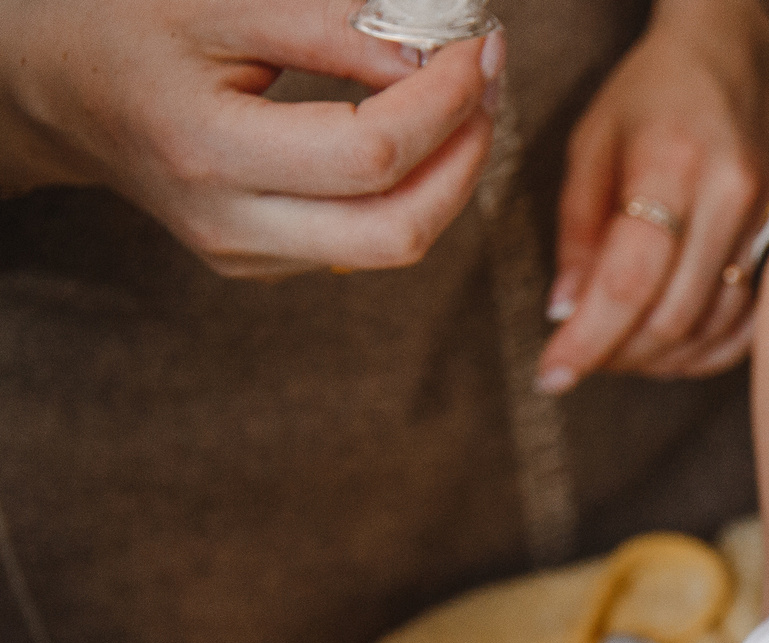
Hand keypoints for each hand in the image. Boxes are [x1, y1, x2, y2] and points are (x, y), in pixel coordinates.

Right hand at [0, 0, 496, 276]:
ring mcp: (247, 255)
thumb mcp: (219, 4)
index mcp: (208, 150)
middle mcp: (229, 224)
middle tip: (484, 84)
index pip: (369, 156)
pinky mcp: (262, 263)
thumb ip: (326, 28)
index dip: (442, 103)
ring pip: (391, 245)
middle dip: (465, 157)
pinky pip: (364, 243)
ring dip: (449, 177)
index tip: (475, 47)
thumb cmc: (129, 30)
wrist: (57, 88)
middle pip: (397, 230)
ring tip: (460, 103)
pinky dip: (411, 191)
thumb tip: (427, 55)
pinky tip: (414, 134)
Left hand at [536, 0, 768, 391]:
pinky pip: (743, 320)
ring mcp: (761, 224)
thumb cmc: (655, 89)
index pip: (629, 279)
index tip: (552, 373)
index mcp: (670, 165)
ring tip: (616, 353)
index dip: (589, 339)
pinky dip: (703, 350)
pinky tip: (668, 351)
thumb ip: (579, 228)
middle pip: (672, 315)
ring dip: (658, 358)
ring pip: (710, 327)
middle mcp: (727, 199)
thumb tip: (566, 312)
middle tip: (578, 361)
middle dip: (619, 354)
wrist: (740, 51)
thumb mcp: (593, 140)